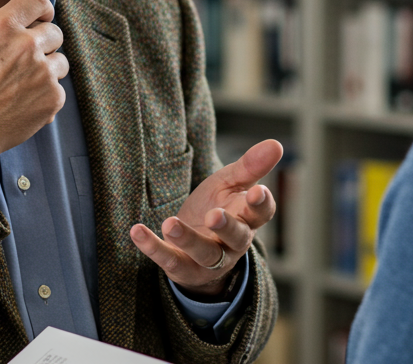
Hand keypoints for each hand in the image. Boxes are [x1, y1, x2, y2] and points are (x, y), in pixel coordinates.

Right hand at [0, 0, 68, 164]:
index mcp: (3, 26)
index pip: (39, 0)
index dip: (41, 8)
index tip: (39, 18)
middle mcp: (26, 46)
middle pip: (55, 31)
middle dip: (43, 41)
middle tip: (24, 58)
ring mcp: (42, 73)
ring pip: (60, 60)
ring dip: (47, 68)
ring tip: (23, 82)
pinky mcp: (52, 98)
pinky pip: (59, 87)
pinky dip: (46, 93)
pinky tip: (23, 100)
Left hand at [129, 139, 282, 297]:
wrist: (194, 247)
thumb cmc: (218, 207)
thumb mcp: (230, 184)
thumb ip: (250, 166)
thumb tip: (276, 143)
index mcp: (247, 218)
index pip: (260, 213)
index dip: (260, 204)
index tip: (257, 191)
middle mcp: (232, 243)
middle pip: (236, 238)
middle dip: (227, 227)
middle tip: (214, 215)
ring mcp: (208, 259)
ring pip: (204, 253)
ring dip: (187, 239)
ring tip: (170, 223)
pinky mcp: (182, 268)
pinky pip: (169, 260)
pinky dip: (152, 247)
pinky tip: (137, 231)